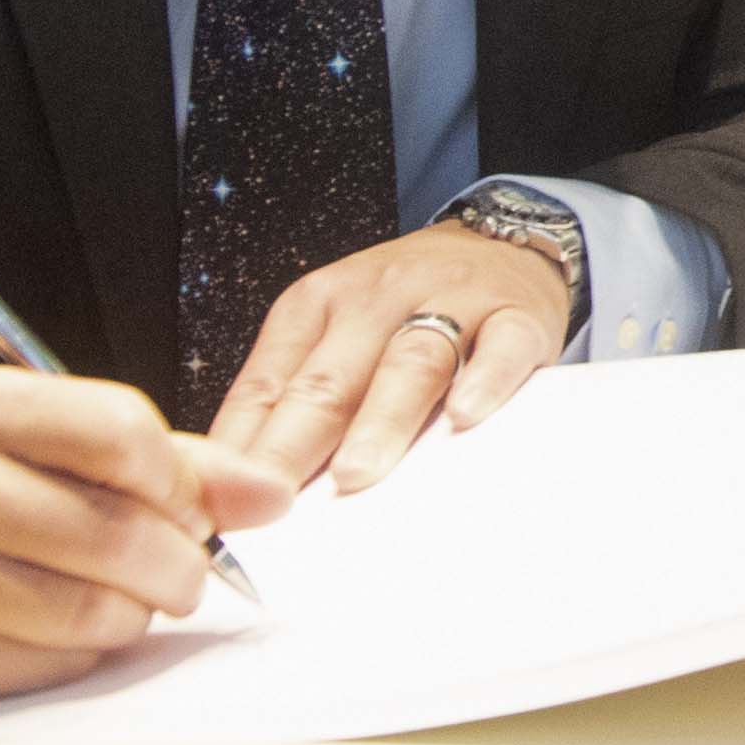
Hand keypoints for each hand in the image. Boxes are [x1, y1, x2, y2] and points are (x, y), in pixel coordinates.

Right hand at [0, 367, 289, 704]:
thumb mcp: (63, 444)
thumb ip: (178, 463)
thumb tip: (274, 497)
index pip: (123, 433)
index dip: (178, 480)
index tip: (185, 504)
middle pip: (116, 532)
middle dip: (178, 561)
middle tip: (182, 567)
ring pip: (91, 609)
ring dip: (137, 611)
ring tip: (130, 595)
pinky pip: (51, 661)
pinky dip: (85, 651)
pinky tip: (65, 625)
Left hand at [210, 220, 573, 495]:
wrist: (501, 238)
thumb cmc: (405, 306)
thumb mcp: (333, 333)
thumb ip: (293, 400)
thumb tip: (247, 489)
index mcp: (317, 305)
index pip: (268, 384)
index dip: (242, 449)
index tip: (227, 505)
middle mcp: (377, 298)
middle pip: (330, 379)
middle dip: (296, 443)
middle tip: (274, 501)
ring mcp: (451, 303)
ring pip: (409, 363)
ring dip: (380, 420)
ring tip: (356, 474)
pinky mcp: (517, 317)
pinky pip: (500, 348)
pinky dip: (483, 381)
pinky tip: (466, 415)